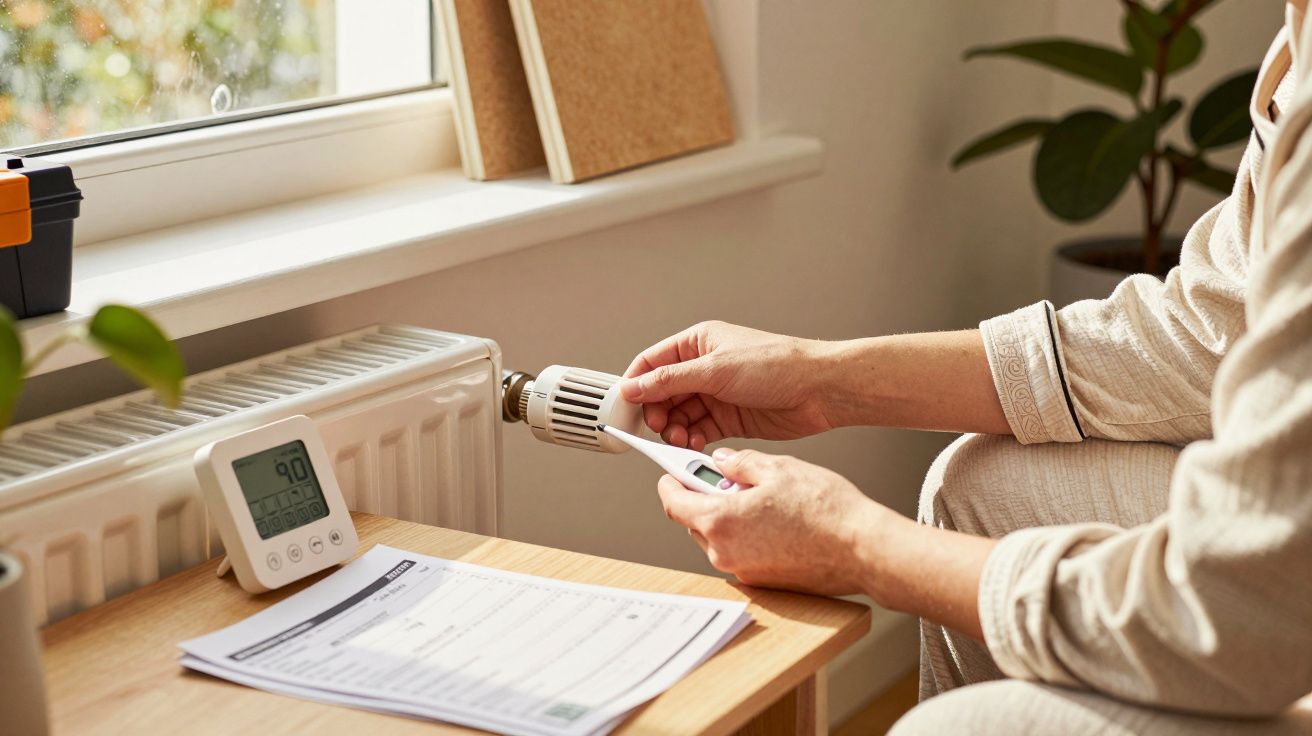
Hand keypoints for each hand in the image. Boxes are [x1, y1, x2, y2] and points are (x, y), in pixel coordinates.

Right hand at [622, 321, 836, 450]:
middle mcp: (704, 368)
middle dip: (657, 412)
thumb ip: (670, 381)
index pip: (652, 363)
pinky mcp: (730, 417)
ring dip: (675, 429)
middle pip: (663, 393)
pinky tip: (695, 444)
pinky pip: (699, 430)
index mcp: (698, 343)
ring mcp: (717, 394)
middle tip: (658, 427)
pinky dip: (693, 439)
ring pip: (680, 415)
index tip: (625, 407)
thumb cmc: (778, 365)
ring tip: (680, 439)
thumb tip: (634, 387)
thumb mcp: (715, 370)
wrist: (819, 390)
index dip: (636, 384)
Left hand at [657, 447, 887, 595]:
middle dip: (705, 498)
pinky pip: (741, 553)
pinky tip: (777, 523)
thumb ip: (740, 463)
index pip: (673, 502)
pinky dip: (747, 537)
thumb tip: (722, 461)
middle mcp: (724, 552)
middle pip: (694, 521)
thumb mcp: (778, 468)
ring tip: (764, 501)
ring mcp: (742, 571)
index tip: (676, 471)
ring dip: (728, 518)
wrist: (863, 550)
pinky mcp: (761, 583)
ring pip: (718, 538)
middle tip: (732, 480)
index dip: (671, 482)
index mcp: (720, 521)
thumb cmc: (826, 510)